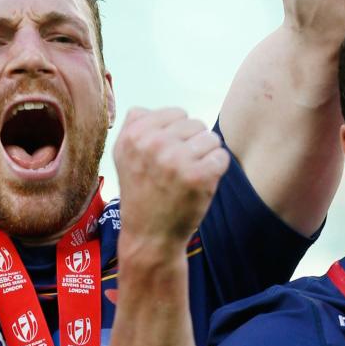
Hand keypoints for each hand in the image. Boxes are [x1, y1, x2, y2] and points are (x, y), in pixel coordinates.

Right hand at [113, 107, 229, 252]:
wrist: (149, 235)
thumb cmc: (141, 193)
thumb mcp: (122, 155)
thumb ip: (133, 126)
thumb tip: (149, 110)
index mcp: (134, 135)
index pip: (176, 113)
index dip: (178, 134)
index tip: (167, 155)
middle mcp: (153, 144)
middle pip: (196, 124)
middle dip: (193, 145)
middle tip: (179, 170)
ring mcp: (176, 160)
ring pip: (211, 138)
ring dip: (206, 156)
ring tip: (189, 176)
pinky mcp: (198, 176)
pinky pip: (221, 156)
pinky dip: (216, 170)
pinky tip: (201, 183)